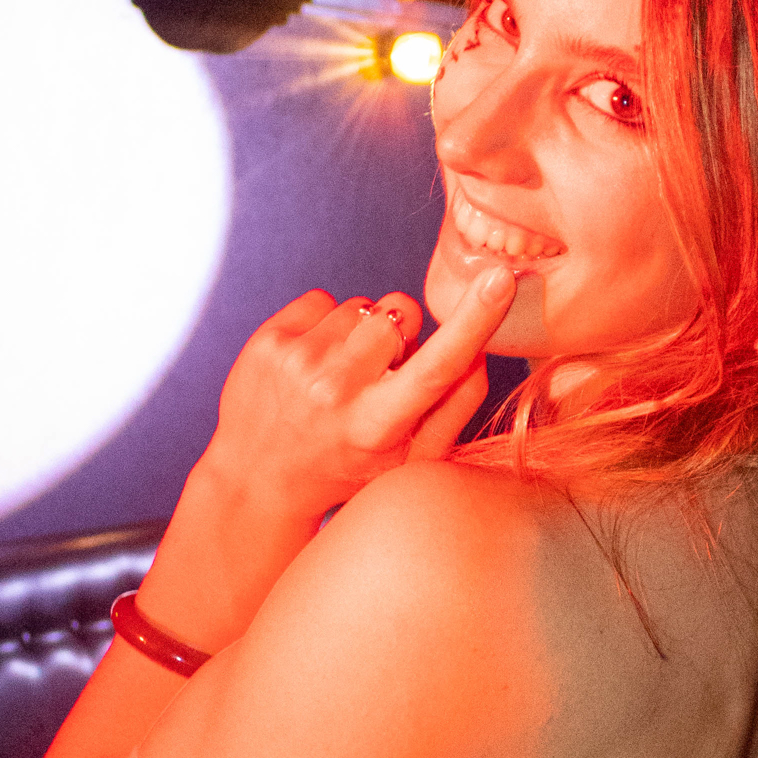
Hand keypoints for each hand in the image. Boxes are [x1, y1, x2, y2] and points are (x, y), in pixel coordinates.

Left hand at [202, 269, 517, 532]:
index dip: (476, 319)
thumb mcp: (409, 459)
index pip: (438, 364)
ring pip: (363, 305)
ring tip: (340, 376)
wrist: (258, 478)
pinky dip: (326, 325)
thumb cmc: (345, 469)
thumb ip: (456, 408)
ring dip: (361, 333)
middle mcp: (335, 390)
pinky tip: (314, 364)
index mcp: (378, 425)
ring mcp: (297, 362)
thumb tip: (479, 353)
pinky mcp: (268, 340)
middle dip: (401, 334)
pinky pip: (323, 299)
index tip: (500, 279)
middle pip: (401, 315)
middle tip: (379, 376)